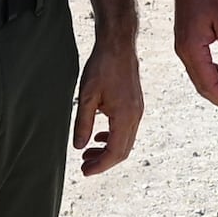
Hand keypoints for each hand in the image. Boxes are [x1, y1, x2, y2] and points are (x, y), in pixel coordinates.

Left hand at [75, 38, 145, 175]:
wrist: (118, 45)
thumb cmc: (102, 67)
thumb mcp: (86, 97)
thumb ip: (83, 124)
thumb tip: (79, 147)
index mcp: (124, 116)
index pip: (115, 152)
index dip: (100, 165)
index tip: (85, 171)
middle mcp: (135, 116)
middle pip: (122, 151)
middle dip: (103, 162)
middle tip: (84, 166)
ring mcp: (137, 111)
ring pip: (126, 141)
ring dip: (108, 151)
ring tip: (89, 153)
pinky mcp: (135, 105)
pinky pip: (127, 130)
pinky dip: (113, 138)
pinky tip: (99, 136)